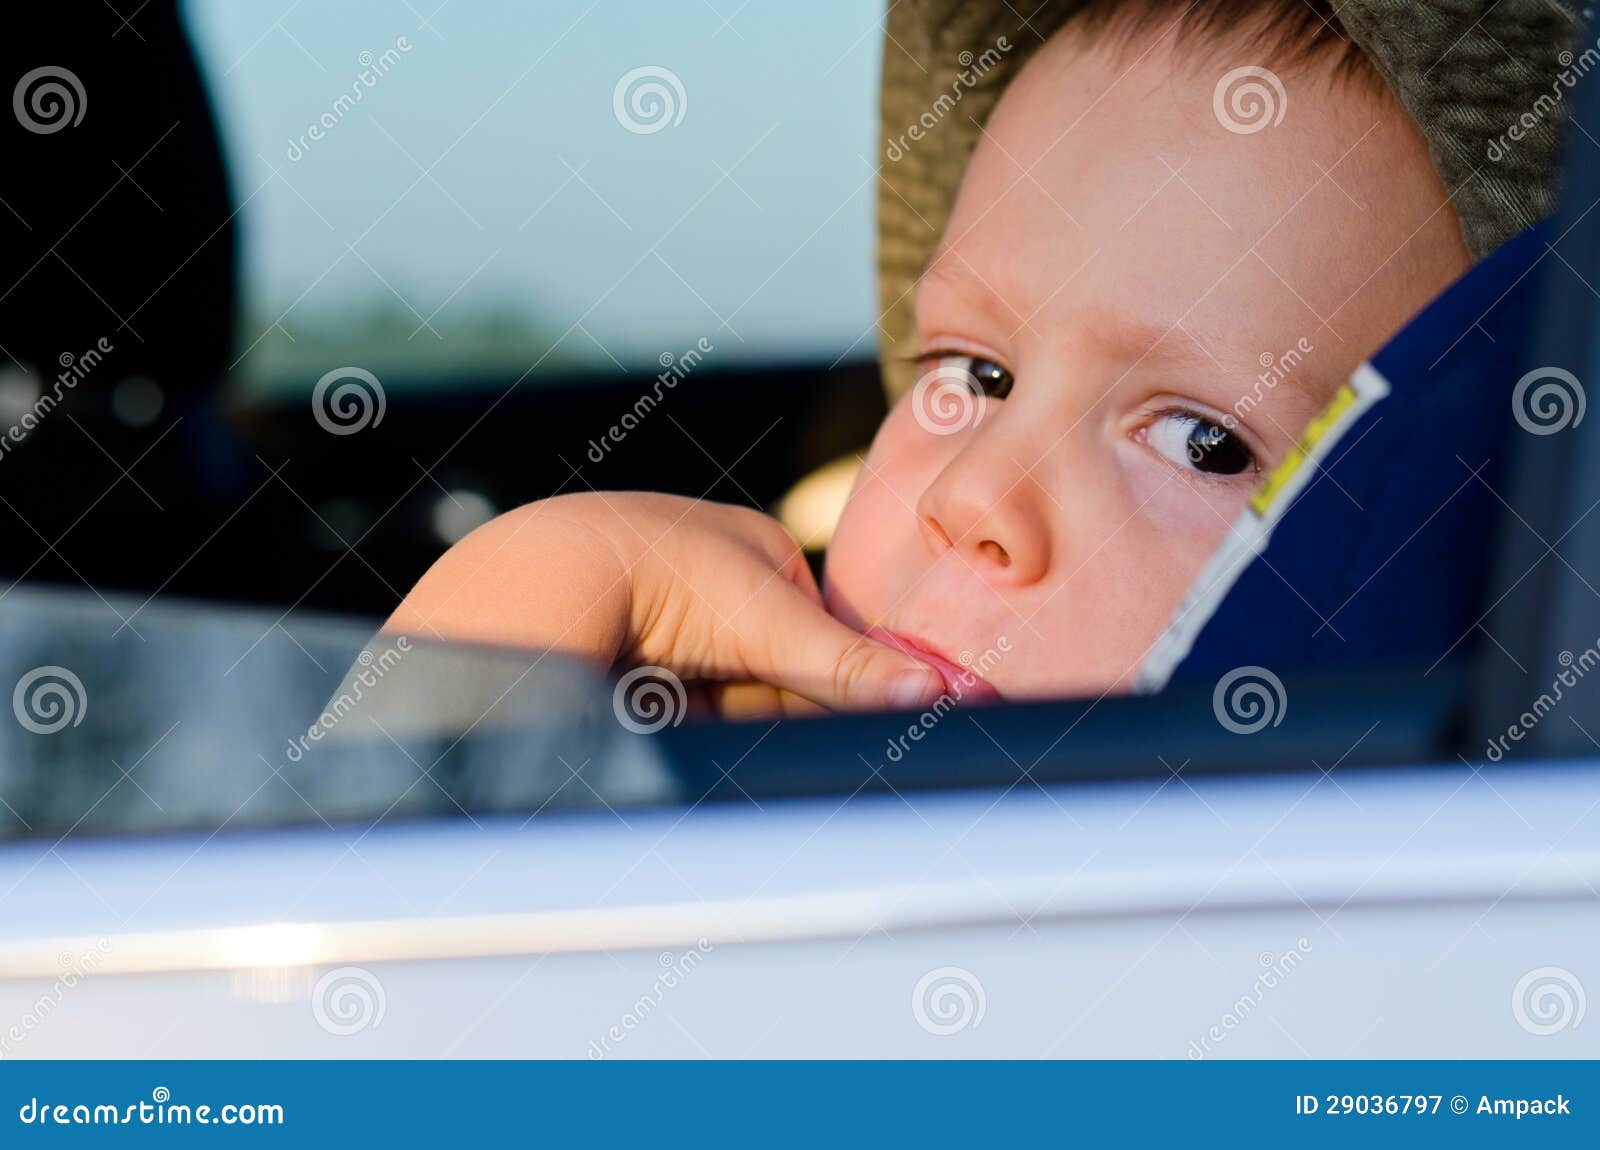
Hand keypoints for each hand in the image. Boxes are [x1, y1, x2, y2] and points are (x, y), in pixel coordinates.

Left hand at [386, 492, 945, 714]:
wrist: (541, 581)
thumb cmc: (659, 573)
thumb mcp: (766, 620)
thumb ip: (848, 665)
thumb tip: (933, 692)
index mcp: (753, 550)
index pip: (818, 636)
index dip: (837, 685)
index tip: (863, 730)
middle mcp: (710, 585)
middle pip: (775, 675)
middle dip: (783, 714)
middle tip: (799, 753)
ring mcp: (666, 627)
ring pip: (729, 703)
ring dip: (739, 733)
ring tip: (725, 748)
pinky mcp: (629, 668)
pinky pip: (687, 719)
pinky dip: (697, 738)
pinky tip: (690, 750)